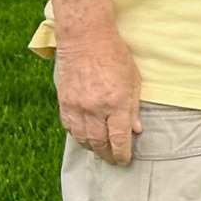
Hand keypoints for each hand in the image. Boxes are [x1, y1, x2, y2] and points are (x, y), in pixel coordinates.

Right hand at [55, 33, 141, 164]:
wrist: (86, 39)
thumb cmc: (115, 56)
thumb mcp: (134, 80)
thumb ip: (134, 108)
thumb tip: (136, 130)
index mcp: (117, 103)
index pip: (119, 139)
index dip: (122, 154)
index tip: (124, 161)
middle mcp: (96, 108)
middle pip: (100, 142)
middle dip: (107, 155)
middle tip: (112, 160)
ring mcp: (77, 106)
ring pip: (83, 138)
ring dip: (92, 148)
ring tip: (100, 151)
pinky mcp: (64, 101)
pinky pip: (69, 127)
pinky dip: (77, 136)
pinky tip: (84, 138)